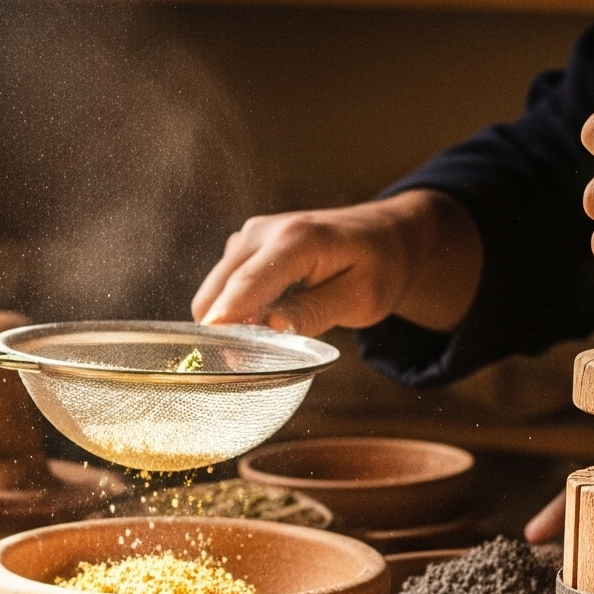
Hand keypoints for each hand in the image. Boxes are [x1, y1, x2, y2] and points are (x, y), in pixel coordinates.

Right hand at [191, 189, 482, 338]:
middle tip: (248, 362)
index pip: (247, 284)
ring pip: (214, 291)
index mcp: (296, 239)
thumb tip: (271, 327)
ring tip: (263, 338)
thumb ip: (315, 311)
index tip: (209, 351)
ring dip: (229, 319)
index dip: (225, 319)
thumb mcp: (361, 299)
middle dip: (224, 328)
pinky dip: (233, 308)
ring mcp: (249, 235)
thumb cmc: (379, 267)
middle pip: (219, 291)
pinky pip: (222, 285)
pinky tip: (262, 318)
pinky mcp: (244, 245)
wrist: (384, 234)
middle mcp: (263, 231)